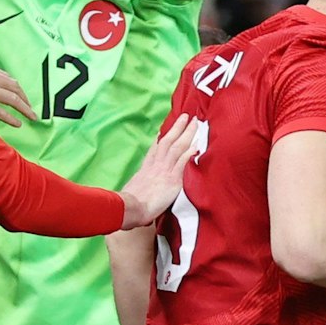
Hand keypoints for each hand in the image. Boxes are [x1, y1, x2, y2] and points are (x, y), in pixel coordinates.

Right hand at [0, 61, 33, 126]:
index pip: (6, 76)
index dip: (15, 87)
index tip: (20, 94)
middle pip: (15, 87)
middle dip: (24, 98)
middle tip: (29, 107)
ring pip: (14, 100)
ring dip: (25, 109)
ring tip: (31, 116)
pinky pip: (4, 113)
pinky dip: (13, 119)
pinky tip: (18, 123)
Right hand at [119, 113, 196, 229]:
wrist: (130, 208)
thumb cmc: (128, 205)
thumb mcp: (131, 192)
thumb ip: (137, 190)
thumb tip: (135, 195)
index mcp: (145, 169)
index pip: (154, 151)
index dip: (159, 140)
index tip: (163, 132)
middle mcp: (155, 166)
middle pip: (167, 142)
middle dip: (177, 128)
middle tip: (185, 116)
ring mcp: (164, 171)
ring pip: (176, 147)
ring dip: (186, 133)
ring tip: (194, 122)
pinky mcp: (172, 179)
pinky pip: (182, 162)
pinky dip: (190, 152)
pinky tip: (197, 145)